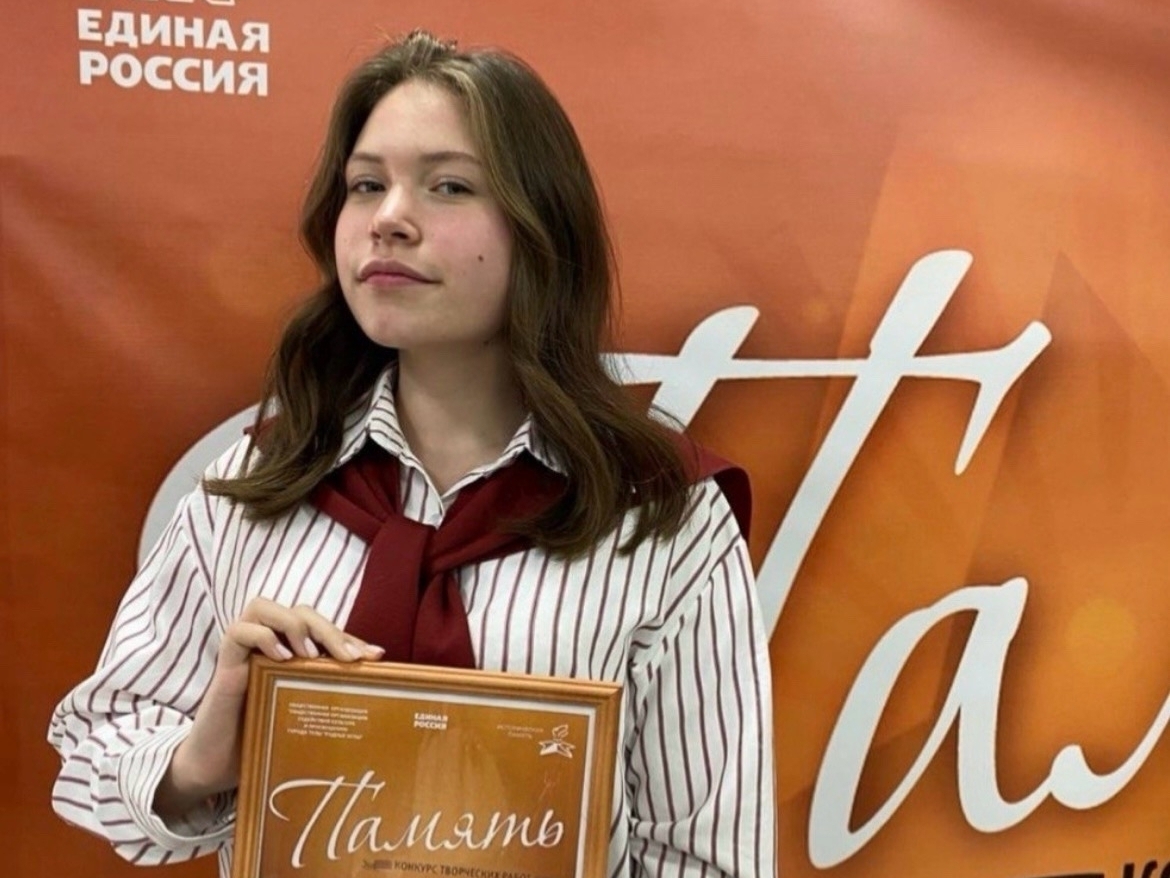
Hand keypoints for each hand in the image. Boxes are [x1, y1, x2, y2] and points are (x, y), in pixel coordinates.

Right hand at [154, 598, 382, 820]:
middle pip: (299, 611)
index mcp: (288, 651)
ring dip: (293, 624)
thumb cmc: (262, 738)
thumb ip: (326, 697)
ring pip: (264, 607)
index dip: (349, 637)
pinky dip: (263, 638)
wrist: (216, 767)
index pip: (321, 629)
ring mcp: (243, 651)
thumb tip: (372, 691)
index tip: (375, 656)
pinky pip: (238, 632)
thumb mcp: (302, 714)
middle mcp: (267, 644)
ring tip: (310, 655)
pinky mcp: (224, 664)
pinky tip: (282, 660)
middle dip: (329, 629)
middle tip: (350, 658)